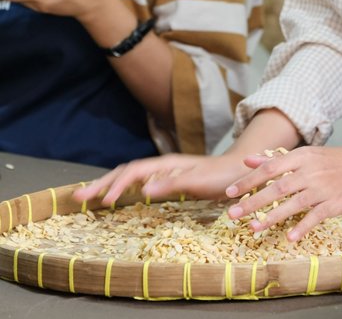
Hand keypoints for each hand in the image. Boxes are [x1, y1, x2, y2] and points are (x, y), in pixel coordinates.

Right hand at [73, 153, 249, 205]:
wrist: (238, 171)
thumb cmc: (221, 177)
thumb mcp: (198, 181)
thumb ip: (172, 183)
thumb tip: (144, 188)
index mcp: (166, 164)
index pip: (133, 172)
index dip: (116, 185)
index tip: (101, 201)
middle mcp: (162, 165)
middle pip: (125, 171)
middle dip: (102, 182)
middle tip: (78, 196)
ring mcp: (164, 171)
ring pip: (130, 175)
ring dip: (109, 184)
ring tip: (89, 196)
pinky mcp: (169, 179)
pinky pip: (139, 181)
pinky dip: (123, 188)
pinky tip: (118, 195)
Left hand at [225, 142, 341, 241]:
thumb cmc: (337, 160)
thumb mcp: (307, 154)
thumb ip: (276, 158)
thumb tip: (248, 159)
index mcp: (301, 156)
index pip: (268, 168)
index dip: (247, 180)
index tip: (229, 192)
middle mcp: (310, 171)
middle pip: (276, 187)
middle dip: (252, 201)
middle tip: (232, 214)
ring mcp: (323, 188)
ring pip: (292, 203)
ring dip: (271, 217)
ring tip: (253, 228)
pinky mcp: (336, 204)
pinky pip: (316, 217)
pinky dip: (302, 227)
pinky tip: (289, 238)